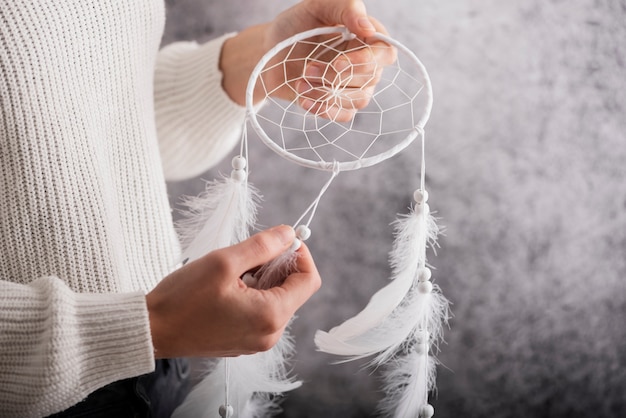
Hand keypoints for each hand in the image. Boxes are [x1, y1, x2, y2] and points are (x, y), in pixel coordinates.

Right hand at [146, 225, 320, 357]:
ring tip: (235, 270)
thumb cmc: (183, 298)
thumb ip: (262, 246)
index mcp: (271, 316)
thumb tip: (288, 234)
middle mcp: (270, 334)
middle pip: (295, 290)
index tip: (282, 239)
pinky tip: (230, 285)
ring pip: (278, 299)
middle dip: (279, 265)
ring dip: (265, 278)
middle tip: (251, 253)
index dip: (300, 254)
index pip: (309, 280)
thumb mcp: (224, 262)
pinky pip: (262, 311)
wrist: (151, 330)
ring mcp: (257, 341)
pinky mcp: (244, 341)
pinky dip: (255, 293)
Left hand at [220, 0, 395, 120]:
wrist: (271, 51)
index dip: (367, 61)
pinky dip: (323, 109)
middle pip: (370, 79)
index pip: (385, 53)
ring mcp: (355, 87)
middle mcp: (366, 63)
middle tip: (308, 68)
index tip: (338, 63)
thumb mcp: (316, 7)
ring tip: (300, 82)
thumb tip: (367, 28)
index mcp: (367, 37)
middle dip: (335, 77)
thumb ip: (345, 8)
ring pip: (358, 100)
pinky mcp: (340, 104)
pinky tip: (304, 99)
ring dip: (327, 94)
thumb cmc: (295, 26)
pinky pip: (344, 115)